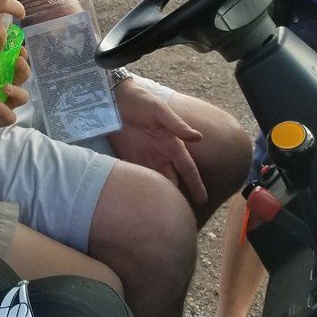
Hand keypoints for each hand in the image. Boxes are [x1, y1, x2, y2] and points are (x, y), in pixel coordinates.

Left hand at [0, 48, 30, 132]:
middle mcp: (7, 86)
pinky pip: (10, 116)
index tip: (19, 47)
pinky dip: (6, 111)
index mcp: (1, 73)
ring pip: (22, 97)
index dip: (21, 55)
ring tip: (6, 87)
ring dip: (18, 91)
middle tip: (18, 61)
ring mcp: (5, 103)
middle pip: (24, 77)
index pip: (16, 62)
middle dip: (24, 68)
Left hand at [107, 79, 207, 207]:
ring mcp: (144, 158)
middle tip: (180, 218)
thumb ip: (177, 125)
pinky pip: (136, 178)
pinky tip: (139, 204)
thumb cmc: (141, 101)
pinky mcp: (127, 158)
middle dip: (177, 198)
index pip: (188, 169)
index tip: (203, 201)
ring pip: (155, 183)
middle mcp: (161, 155)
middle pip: (172, 182)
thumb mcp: (160, 110)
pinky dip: (139, 189)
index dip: (196, 185)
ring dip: (158, 196)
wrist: (113, 98)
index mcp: (172, 145)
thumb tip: (199, 138)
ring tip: (160, 216)